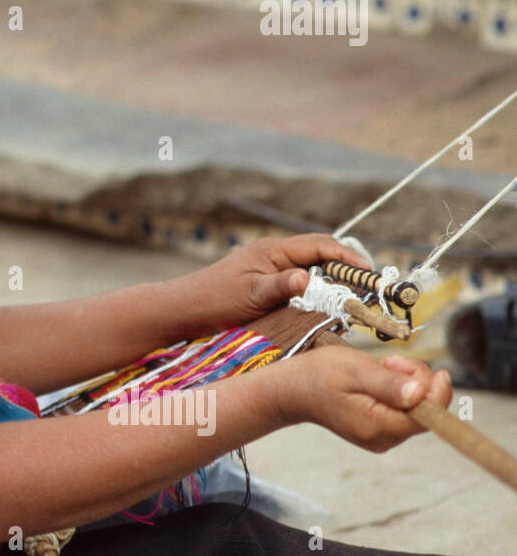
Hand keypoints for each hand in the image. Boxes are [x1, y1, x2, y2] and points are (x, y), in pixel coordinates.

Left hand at [170, 233, 370, 336]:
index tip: (370, 274)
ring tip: (356, 300)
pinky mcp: (268, 285)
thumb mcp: (251, 295)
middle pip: (322, 254)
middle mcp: (276, 256)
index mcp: (274, 250)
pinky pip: (302, 283)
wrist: (184, 310)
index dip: (349, 257)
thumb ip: (280, 286)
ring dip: (335, 281)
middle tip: (371, 289)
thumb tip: (307, 278)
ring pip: (313, 269)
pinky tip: (327, 309)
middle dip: (348, 268)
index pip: (321, 245)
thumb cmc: (214, 300)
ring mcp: (272, 270)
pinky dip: (318, 292)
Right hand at [270, 346, 452, 452]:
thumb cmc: (318, 376)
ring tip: (381, 369)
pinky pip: (404, 412)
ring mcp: (381, 438)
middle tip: (390, 362)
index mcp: (378, 426)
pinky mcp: (378, 431)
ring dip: (407, 385)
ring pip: (416, 411)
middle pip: (426, 412)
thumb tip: (421, 394)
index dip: (438, 391)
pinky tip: (378, 381)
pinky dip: (399, 393)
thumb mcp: (355, 370)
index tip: (435, 368)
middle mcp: (383, 439)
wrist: (291, 390)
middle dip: (418, 382)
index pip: (430, 416)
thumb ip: (389, 384)